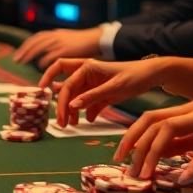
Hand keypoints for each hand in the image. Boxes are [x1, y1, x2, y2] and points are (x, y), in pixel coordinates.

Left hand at [12, 27, 101, 65]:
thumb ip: (57, 46)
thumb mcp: (67, 40)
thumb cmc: (83, 43)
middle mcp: (56, 36)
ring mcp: (60, 42)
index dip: (26, 46)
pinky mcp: (66, 49)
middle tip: (16, 60)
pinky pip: (50, 55)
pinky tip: (38, 66)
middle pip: (35, 42)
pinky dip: (43, 60)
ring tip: (22, 62)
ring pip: (39, 46)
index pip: (37, 38)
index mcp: (56, 34)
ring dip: (29, 54)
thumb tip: (46, 56)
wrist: (97, 39)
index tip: (18, 55)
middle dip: (24, 50)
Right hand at [40, 57, 162, 126]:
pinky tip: (89, 120)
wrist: (152, 76)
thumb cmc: (134, 76)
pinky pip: (87, 104)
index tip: (41, 92)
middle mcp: (87, 74)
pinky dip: (86, 112)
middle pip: (66, 89)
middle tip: (61, 123)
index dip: (49, 83)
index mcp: (87, 67)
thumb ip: (93, 96)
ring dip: (72, 111)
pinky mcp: (100, 93)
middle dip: (61, 105)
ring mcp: (93, 84)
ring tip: (72, 125)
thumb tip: (72, 105)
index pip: (66, 81)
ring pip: (75, 98)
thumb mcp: (114, 87)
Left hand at [115, 80, 192, 180]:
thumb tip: (164, 154)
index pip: (149, 118)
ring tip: (147, 175)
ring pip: (171, 129)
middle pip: (153, 122)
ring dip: (154, 152)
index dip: (132, 135)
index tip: (120, 155)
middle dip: (135, 144)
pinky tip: (185, 179)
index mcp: (187, 110)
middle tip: (126, 169)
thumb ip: (186, 139)